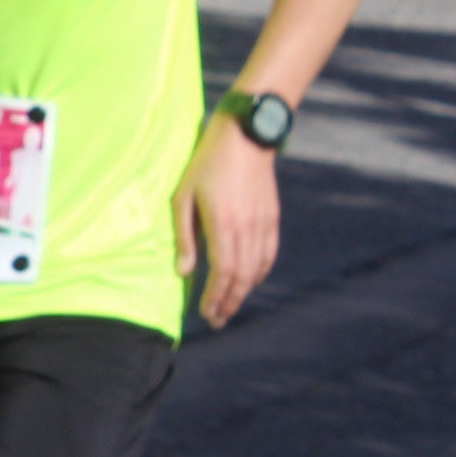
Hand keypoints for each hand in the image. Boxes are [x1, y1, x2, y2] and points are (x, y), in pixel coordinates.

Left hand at [174, 114, 280, 328]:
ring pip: (257, 269)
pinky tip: (249, 282)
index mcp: (223, 224)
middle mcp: (247, 228)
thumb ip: (184, 236)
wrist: (247, 136)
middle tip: (217, 320)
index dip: (215, 297)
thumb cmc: (206, 163)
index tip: (205, 313)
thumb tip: (184, 272)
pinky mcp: (272, 217)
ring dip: (243, 292)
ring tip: (229, 306)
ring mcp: (263, 223)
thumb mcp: (183, 196)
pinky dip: (259, 273)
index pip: (222, 273)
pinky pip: (268, 254)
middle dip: (229, 303)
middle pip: (241, 278)